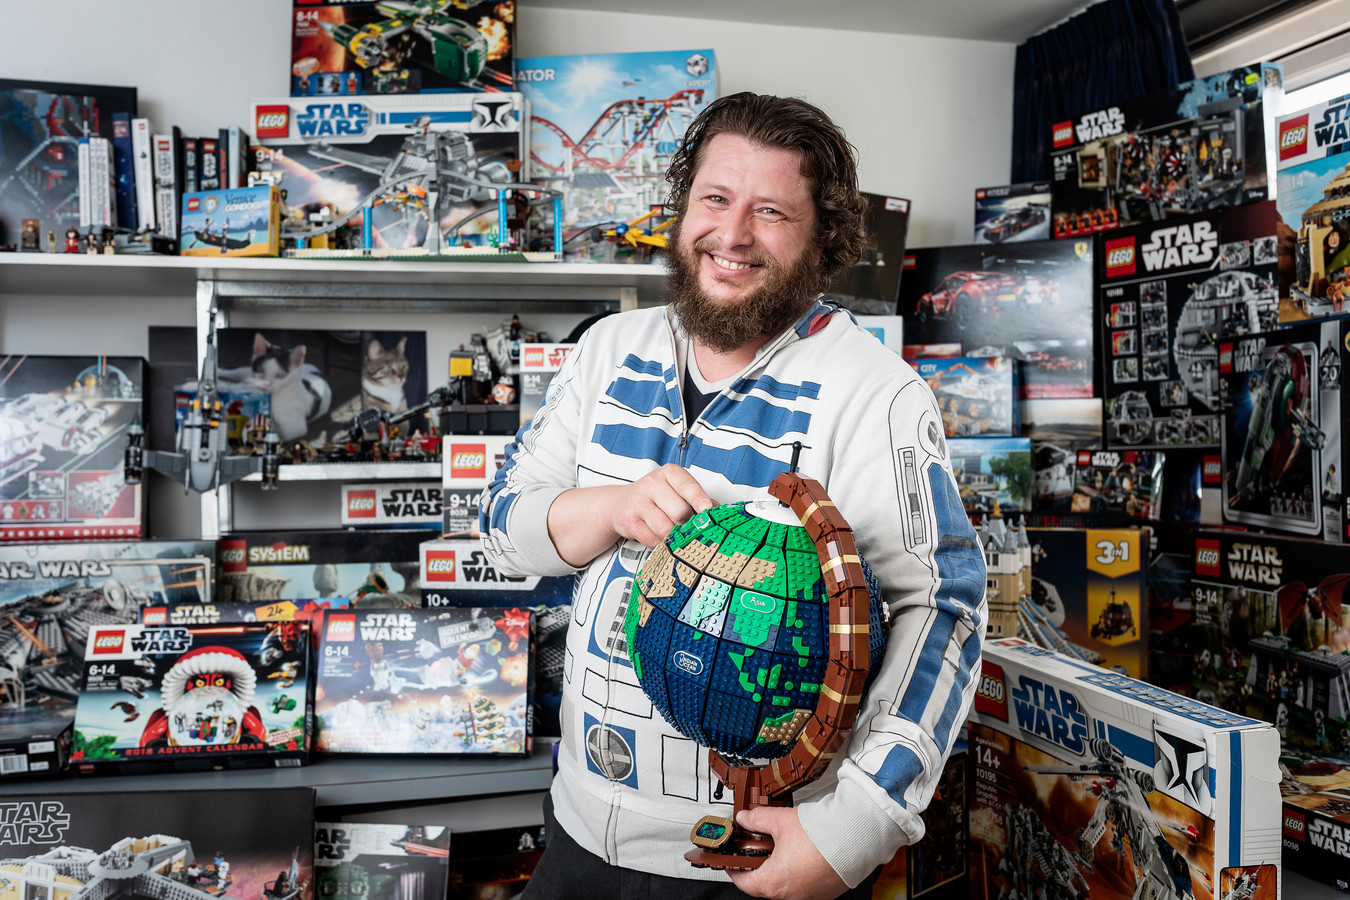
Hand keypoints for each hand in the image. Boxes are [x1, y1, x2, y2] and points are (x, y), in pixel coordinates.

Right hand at [547, 465, 713, 566]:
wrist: (620, 504)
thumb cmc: (655, 498)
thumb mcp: (676, 491)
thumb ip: (697, 500)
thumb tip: (718, 513)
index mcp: (669, 474)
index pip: (688, 486)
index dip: (700, 500)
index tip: (708, 512)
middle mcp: (652, 484)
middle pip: (680, 511)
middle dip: (687, 524)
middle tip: (687, 527)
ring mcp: (639, 502)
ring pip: (666, 528)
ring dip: (673, 536)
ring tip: (672, 532)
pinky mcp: (629, 520)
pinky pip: (652, 539)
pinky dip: (660, 543)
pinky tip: (658, 536)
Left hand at [728, 807, 848, 899]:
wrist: (854, 839)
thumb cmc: (821, 835)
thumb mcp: (780, 821)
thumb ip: (757, 819)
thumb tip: (745, 818)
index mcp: (774, 882)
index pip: (743, 882)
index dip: (735, 869)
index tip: (733, 861)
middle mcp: (790, 895)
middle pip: (764, 884)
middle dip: (759, 866)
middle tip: (757, 850)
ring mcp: (808, 896)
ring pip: (785, 885)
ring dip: (781, 870)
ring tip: (784, 848)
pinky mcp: (824, 893)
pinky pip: (804, 886)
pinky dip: (800, 873)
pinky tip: (804, 855)